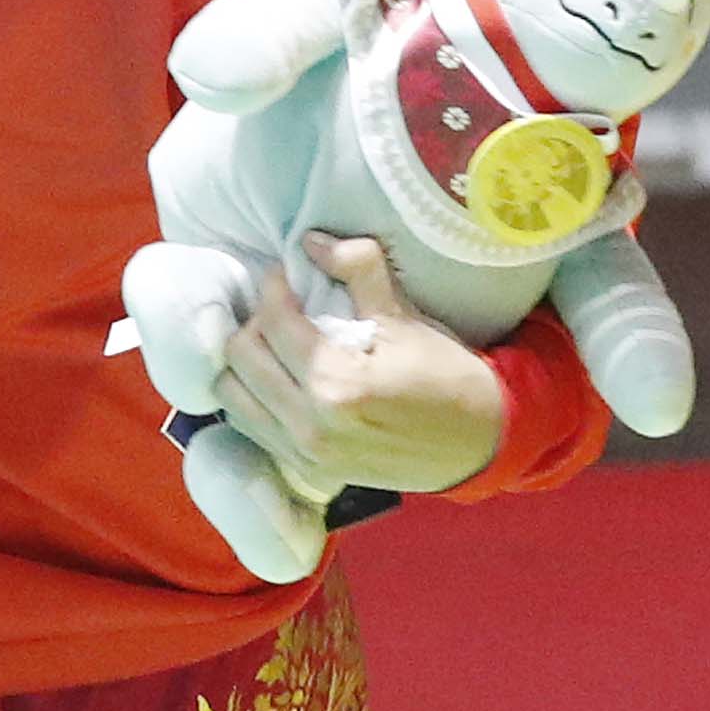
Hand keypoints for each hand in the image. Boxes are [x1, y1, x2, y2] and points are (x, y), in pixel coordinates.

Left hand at [213, 233, 505, 496]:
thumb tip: (310, 241)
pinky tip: (276, 377)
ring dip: (245, 361)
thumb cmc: (445, 374)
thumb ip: (359, 269)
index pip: (274, 321)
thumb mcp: (406, 316)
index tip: (287, 272)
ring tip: (273, 342)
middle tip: (282, 305)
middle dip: (255, 320)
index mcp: (335, 383)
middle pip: (240, 357)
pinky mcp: (305, 469)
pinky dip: (251, 396)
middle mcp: (308, 424)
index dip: (274, 286)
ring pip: (233, 395)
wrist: (476, 443)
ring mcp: (302, 453)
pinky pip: (250, 427)